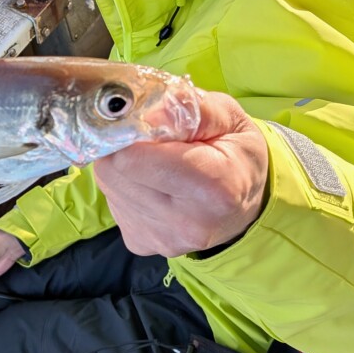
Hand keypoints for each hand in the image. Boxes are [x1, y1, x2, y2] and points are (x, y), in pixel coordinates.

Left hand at [93, 90, 267, 257]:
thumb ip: (189, 107)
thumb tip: (146, 113)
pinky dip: (126, 187)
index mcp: (212, 184)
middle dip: (123, 147)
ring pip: (108, 185)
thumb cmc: (238, 157)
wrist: (245, 209)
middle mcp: (184, 221)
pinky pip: (113, 203)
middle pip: (112, 170)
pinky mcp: (141, 244)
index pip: (132, 158)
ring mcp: (159, 238)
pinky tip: (153, 186)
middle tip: (150, 141)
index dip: (129, 131)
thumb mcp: (230, 118)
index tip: (143, 121)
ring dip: (124, 167)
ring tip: (156, 165)